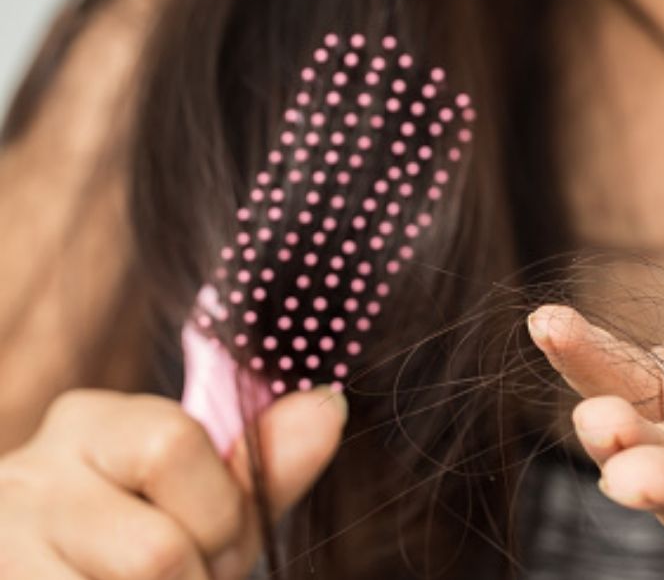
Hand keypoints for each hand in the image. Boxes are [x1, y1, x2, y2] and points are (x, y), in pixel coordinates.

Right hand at [0, 387, 345, 578]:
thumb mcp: (203, 502)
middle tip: (190, 576)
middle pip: (155, 550)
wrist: (49, 566)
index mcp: (94, 425)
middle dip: (199, 579)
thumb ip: (263, 468)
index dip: (221, 515)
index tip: (219, 542)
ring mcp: (6, 542)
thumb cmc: (137, 545)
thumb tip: (329, 404)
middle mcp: (32, 475)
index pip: (173, 445)